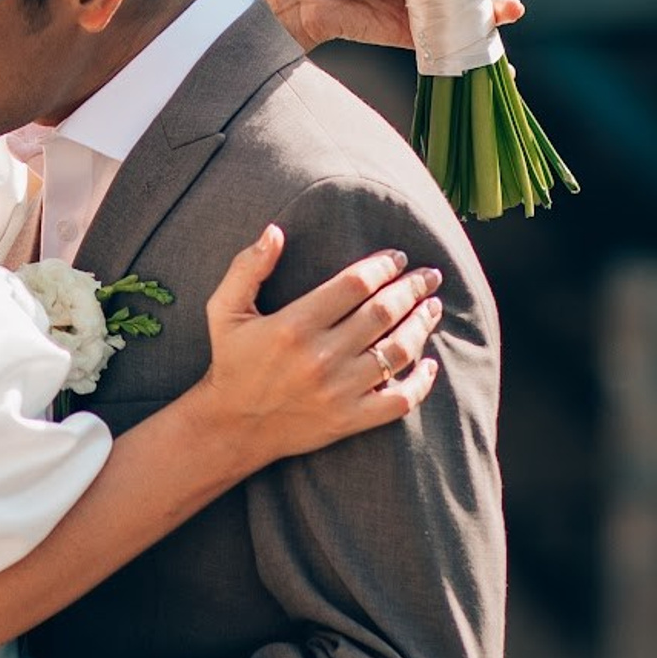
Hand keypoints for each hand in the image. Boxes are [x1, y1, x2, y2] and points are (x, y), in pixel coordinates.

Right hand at [194, 232, 443, 468]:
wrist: (231, 426)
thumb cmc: (232, 361)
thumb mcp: (224, 309)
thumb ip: (247, 268)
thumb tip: (275, 232)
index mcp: (293, 326)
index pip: (354, 285)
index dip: (382, 266)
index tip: (397, 257)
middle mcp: (320, 357)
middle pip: (383, 313)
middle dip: (412, 288)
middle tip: (429, 275)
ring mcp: (338, 391)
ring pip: (397, 352)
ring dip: (421, 325)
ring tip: (432, 308)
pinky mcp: (349, 419)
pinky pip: (398, 401)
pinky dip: (421, 383)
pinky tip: (430, 364)